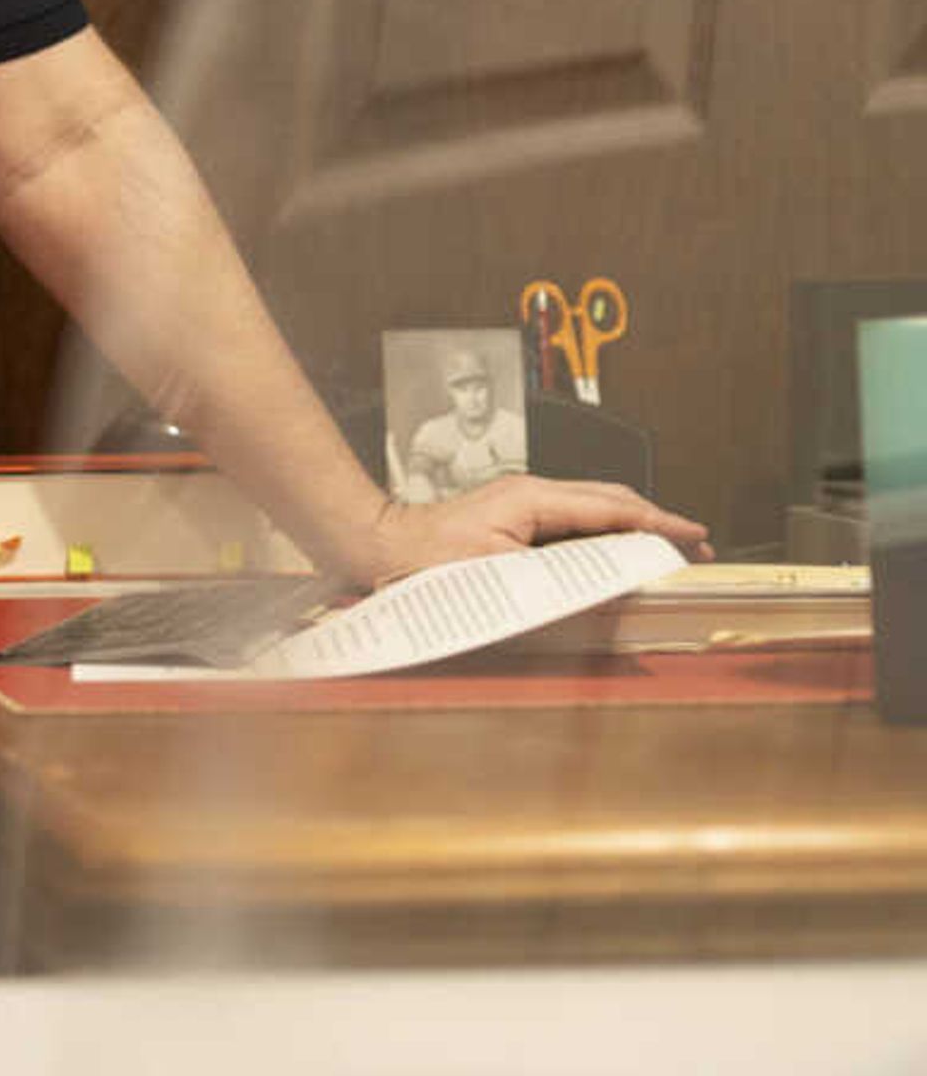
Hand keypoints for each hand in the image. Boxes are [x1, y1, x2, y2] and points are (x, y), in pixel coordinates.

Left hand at [363, 475, 711, 583]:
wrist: (381, 545)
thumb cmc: (427, 560)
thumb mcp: (499, 574)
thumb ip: (556, 577)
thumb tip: (606, 584)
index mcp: (533, 498)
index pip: (611, 508)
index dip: (657, 523)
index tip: (692, 535)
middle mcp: (531, 492)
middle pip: (609, 499)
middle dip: (655, 521)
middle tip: (693, 544)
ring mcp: (522, 500)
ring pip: (593, 505)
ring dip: (632, 525)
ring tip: (665, 547)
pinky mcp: (514, 514)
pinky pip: (572, 517)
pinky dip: (603, 531)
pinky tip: (615, 549)